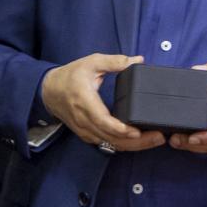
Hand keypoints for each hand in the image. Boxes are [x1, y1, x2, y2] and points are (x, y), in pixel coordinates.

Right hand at [40, 53, 165, 152]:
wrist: (47, 90)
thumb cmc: (69, 76)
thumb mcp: (91, 62)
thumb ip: (114, 61)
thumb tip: (137, 60)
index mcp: (84, 101)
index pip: (103, 121)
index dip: (121, 129)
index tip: (137, 131)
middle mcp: (84, 120)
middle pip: (111, 138)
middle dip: (137, 142)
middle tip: (158, 137)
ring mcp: (85, 130)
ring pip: (111, 145)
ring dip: (133, 146)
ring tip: (153, 140)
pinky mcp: (87, 135)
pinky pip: (107, 144)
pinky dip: (123, 145)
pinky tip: (138, 142)